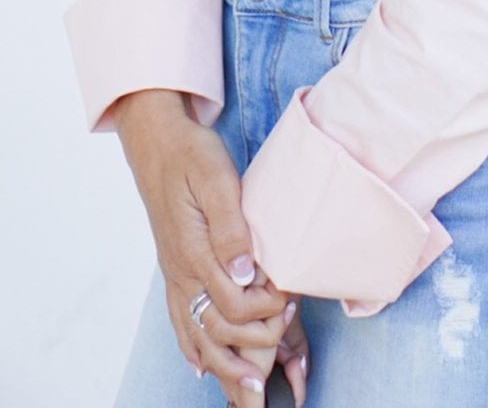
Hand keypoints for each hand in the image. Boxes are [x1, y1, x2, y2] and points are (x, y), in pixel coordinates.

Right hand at [114, 90, 305, 402]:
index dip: (265, 307)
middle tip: (286, 327)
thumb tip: (246, 273)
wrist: (158, 144)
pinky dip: (192, 347)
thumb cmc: (192, 155)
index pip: (233, 302)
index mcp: (194, 250)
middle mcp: (180, 271)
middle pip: (216, 327)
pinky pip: (178, 320)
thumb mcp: (216, 179)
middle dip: (253, 339)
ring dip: (224, 360)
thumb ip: (231, 227)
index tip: (291, 294)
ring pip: (195, 333)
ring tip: (251, 382)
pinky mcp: (173, 270)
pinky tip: (203, 364)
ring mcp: (173, 274)